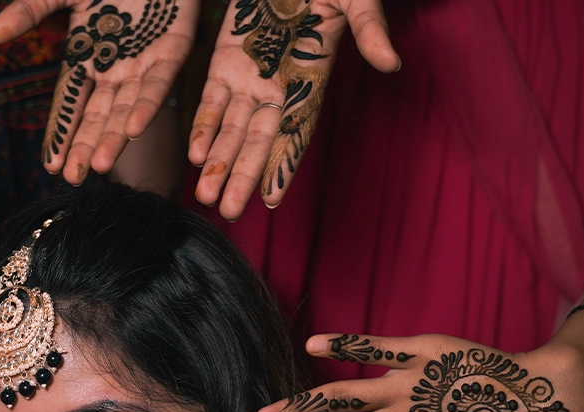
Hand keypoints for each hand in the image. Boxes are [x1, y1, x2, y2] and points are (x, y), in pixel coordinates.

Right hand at [0, 0, 196, 184]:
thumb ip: (28, 12)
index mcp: (86, 57)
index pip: (69, 104)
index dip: (61, 133)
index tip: (50, 165)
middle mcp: (114, 68)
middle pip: (97, 116)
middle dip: (85, 147)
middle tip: (73, 178)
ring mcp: (144, 63)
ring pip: (126, 109)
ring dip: (113, 138)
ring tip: (101, 167)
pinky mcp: (173, 51)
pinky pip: (158, 85)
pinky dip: (146, 107)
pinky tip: (133, 131)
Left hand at [190, 0, 397, 218]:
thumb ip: (369, 28)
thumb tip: (390, 62)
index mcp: (311, 80)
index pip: (297, 131)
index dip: (284, 165)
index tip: (271, 198)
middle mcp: (279, 88)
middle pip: (259, 142)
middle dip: (242, 176)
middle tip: (227, 211)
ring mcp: (250, 78)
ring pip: (231, 130)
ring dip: (218, 163)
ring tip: (204, 197)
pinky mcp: (224, 62)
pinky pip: (211, 102)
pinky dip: (203, 127)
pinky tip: (194, 156)